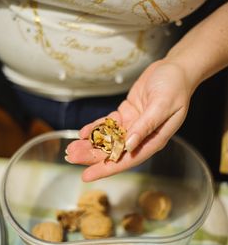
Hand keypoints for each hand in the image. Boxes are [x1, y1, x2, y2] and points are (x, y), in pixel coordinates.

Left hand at [66, 59, 193, 180]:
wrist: (174, 69)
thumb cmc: (174, 86)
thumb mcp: (162, 105)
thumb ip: (146, 125)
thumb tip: (129, 145)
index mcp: (154, 140)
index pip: (127, 159)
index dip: (106, 168)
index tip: (87, 175)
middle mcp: (142, 136)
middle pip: (114, 151)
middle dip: (92, 155)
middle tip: (71, 157)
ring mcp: (133, 126)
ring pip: (108, 139)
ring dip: (90, 144)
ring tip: (71, 148)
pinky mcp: (126, 115)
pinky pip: (108, 124)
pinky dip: (96, 128)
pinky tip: (83, 132)